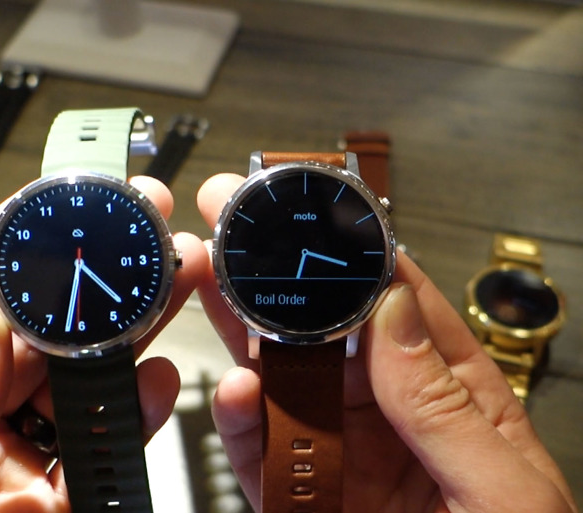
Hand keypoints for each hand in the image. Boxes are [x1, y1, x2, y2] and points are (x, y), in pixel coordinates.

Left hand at [0, 176, 206, 512]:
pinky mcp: (44, 503)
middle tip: (126, 239)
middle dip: (81, 283)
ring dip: (117, 336)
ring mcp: (0, 462)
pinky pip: (94, 452)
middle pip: (24, 336)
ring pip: (69, 385)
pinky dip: (129, 413)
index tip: (44, 209)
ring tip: (158, 291)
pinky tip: (152, 378)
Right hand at [196, 173, 578, 512]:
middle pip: (325, 329)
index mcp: (452, 398)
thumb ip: (443, 403)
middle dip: (280, 274)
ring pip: (280, 377)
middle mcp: (387, 416)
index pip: (400, 306)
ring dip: (244, 331)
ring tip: (214, 285)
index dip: (357, 252)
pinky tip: (234, 391)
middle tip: (238, 227)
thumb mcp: (503, 490)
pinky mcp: (299, 499)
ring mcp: (339, 454)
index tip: (315, 210)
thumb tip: (393, 313)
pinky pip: (258, 450)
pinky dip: (237, 420)